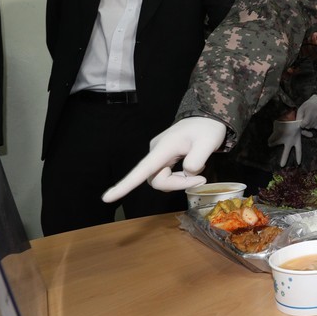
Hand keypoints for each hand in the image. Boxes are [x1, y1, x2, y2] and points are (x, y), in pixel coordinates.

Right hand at [101, 117, 226, 201]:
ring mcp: (158, 155)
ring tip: (199, 172)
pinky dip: (180, 177)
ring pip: (162, 179)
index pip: (142, 169)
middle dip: (177, 184)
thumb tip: (187, 172)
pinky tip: (192, 169)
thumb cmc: (206, 129)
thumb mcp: (208, 142)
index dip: (125, 185)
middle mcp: (156, 152)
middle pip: (157, 179)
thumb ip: (197, 159)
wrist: (207, 117)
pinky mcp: (163, 158)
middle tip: (201, 179)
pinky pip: (166, 174)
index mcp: (163, 148)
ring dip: (180, 181)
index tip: (107, 198)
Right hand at [269, 119, 301, 166]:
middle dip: (284, 158)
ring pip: (275, 143)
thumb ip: (305, 132)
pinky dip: (270, 139)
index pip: (299, 150)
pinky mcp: (276, 135)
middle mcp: (289, 141)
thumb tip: (312, 135)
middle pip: (286, 152)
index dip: (299, 156)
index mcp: (296, 139)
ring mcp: (282, 139)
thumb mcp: (298, 128)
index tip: (298, 163)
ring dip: (273, 142)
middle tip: (282, 166)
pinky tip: (270, 137)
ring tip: (273, 139)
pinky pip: (270, 139)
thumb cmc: (293, 123)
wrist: (287, 116)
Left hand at [296, 94, 316, 129]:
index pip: (305, 124)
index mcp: (310, 112)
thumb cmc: (308, 105)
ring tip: (310, 119)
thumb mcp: (301, 109)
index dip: (302, 124)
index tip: (302, 122)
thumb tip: (298, 125)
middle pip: (308, 126)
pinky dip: (315, 125)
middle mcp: (316, 116)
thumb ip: (298, 118)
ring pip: (313, 127)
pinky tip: (314, 120)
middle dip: (306, 125)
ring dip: (310, 125)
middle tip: (306, 119)